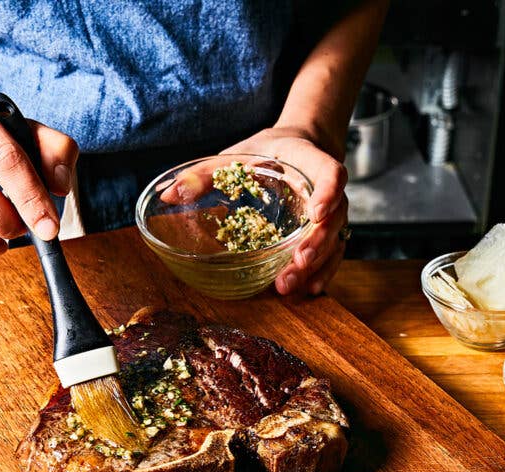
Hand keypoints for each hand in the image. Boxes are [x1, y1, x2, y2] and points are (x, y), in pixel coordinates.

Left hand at [221, 127, 347, 294]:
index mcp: (309, 163)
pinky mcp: (326, 234)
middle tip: (297, 262)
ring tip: (289, 285)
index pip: (332, 174)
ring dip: (316, 266)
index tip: (316, 212)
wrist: (296, 149)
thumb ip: (205, 173)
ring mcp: (331, 215)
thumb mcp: (236, 156)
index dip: (329, 193)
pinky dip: (323, 273)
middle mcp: (327, 191)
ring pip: (335, 241)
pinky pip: (333, 255)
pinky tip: (308, 289)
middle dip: (316, 243)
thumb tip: (169, 194)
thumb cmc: (266, 152)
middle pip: (334, 218)